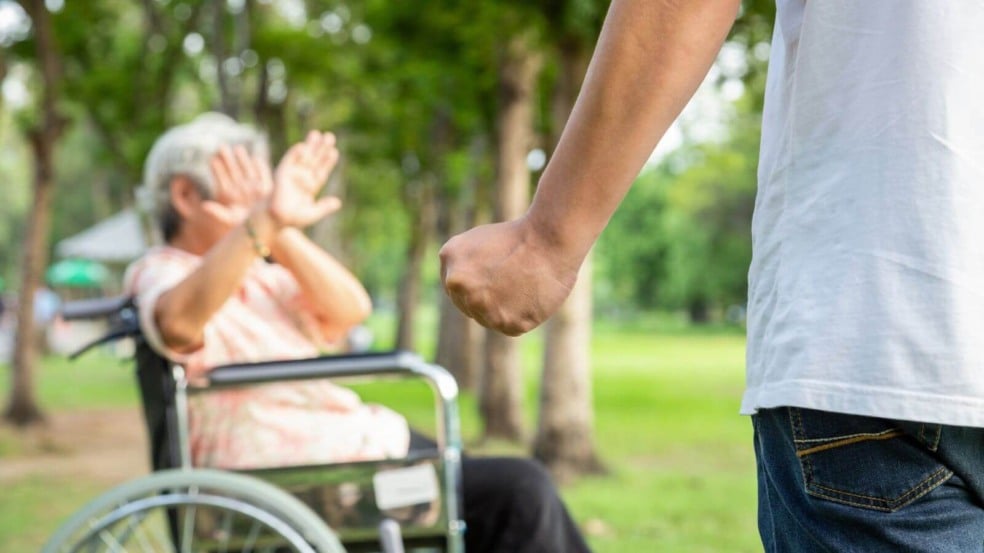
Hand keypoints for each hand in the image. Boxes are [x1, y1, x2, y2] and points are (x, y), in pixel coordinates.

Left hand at [205, 145, 274, 228]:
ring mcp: (252, 186)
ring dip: (243, 159)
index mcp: (228, 193)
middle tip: (222, 147)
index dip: (217, 169)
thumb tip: (203, 206)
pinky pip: (263, 175)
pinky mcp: (266, 187)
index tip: (213, 160)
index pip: (221, 178)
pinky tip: (257, 159)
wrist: (261, 229)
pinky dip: (261, 168)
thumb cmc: (242, 225)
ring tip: (238, 148)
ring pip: (246, 169)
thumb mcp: (228, 219)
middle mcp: (239, 187)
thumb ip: (217, 212)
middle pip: (232, 170)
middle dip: (227, 159)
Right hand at [269, 131, 341, 228]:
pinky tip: (302, 145)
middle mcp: (302, 178)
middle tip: (329, 136)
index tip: (334, 151)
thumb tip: (338, 202)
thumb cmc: (293, 219)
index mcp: (311, 187)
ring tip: (317, 134)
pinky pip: (289, 160)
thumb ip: (325, 207)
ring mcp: (292, 174)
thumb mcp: (312, 213)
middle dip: (321, 149)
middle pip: (315, 160)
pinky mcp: (282, 173)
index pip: (322, 171)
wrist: (276, 219)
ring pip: (304, 157)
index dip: (328, 161)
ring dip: (310, 145)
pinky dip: (295, 153)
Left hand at [439, 218, 583, 335]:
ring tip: (525, 286)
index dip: (477, 285)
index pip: (455, 287)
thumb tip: (463, 287)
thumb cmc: (523, 235)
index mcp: (449, 256)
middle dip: (489, 298)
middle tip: (512, 283)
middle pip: (470, 306)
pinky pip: (512, 326)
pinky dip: (524, 316)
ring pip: (489, 319)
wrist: (549, 238)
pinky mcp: (507, 323)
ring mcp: (481, 306)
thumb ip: (466, 264)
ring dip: (505, 309)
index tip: (494, 279)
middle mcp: (459, 284)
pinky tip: (532, 297)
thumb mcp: (481, 240)